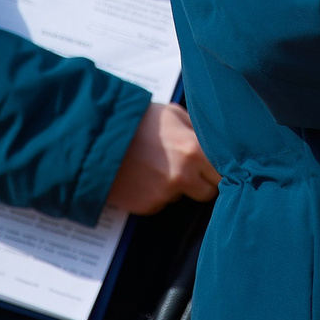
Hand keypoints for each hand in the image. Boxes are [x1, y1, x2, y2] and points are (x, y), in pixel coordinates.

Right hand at [106, 102, 220, 212]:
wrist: (95, 139)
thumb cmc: (135, 121)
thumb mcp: (171, 113)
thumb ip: (196, 130)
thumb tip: (213, 143)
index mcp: (193, 150)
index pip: (224, 173)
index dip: (219, 170)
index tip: (215, 167)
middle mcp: (182, 176)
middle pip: (208, 192)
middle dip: (201, 182)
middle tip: (187, 168)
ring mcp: (163, 194)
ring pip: (181, 196)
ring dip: (174, 186)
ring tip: (155, 166)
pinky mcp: (146, 206)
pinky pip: (159, 202)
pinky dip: (154, 193)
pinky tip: (142, 176)